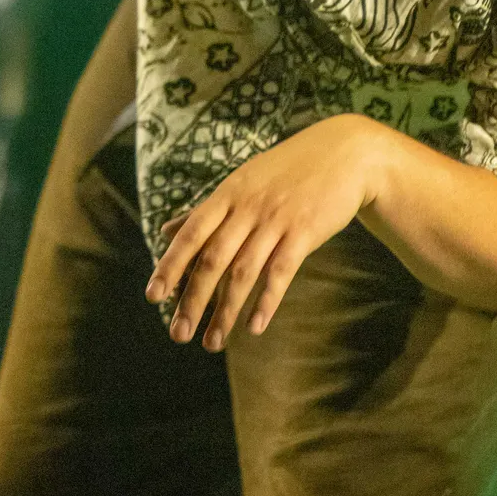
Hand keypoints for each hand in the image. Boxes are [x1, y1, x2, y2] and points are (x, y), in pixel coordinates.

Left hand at [145, 114, 392, 349]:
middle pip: (213, 259)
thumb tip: (166, 230)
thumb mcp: (241, 182)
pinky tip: (254, 327)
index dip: (170, 265)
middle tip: (178, 333)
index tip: (153, 297)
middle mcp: (247, 207)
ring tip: (212, 342)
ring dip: (226, 311)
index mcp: (227, 194)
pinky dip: (266, 301)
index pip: (191, 234)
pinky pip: (281, 271)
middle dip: (193, 299)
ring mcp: (276, 220)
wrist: (343, 153)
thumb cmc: (286, 170)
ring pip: (244, 271)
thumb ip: (205, 210)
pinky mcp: (305, 232)